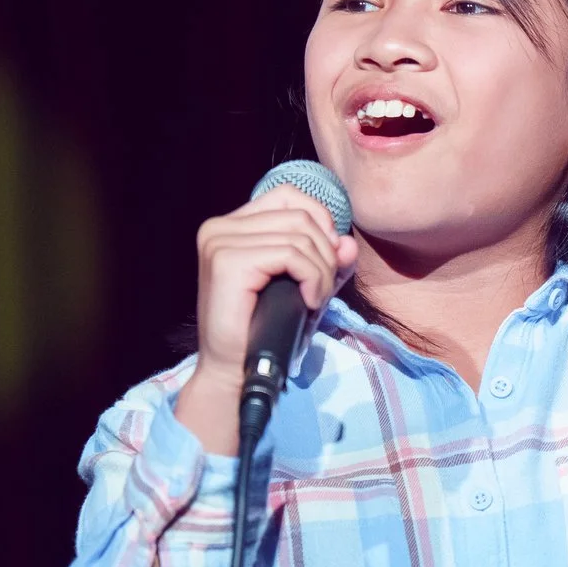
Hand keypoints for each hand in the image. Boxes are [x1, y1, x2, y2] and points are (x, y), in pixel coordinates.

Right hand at [174, 185, 359, 453]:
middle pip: (301, 215)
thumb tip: (348, 242)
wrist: (237, 371)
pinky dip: (313, 279)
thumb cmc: (267, 329)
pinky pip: (292, 254)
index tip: (326, 260)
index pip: (289, 195)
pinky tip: (308, 302)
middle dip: (325, 254)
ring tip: (315, 299)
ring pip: (301, 235)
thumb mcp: (305, 286)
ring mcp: (220, 242)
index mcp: (232, 225)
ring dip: (322, 271)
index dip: (320, 221)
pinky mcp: (227, 261)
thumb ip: (327, 260)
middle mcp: (220, 227)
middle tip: (322, 290)